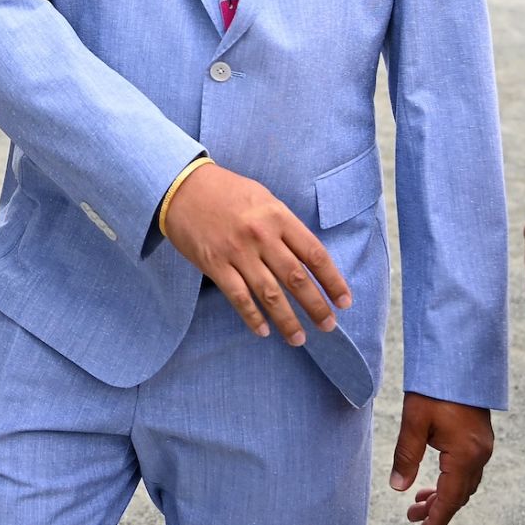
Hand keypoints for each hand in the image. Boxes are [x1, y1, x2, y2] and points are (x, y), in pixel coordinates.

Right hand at [163, 163, 350, 344]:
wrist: (181, 186)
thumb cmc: (225, 191)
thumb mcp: (262, 198)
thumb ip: (284, 225)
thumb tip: (307, 258)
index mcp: (277, 216)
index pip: (314, 254)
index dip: (333, 281)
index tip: (343, 301)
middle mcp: (260, 235)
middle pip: (296, 279)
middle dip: (316, 306)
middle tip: (328, 326)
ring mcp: (236, 251)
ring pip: (270, 294)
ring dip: (288, 320)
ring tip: (299, 338)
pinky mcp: (214, 264)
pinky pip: (239, 297)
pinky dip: (253, 318)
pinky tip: (263, 331)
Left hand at [391, 393, 492, 523]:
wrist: (457, 361)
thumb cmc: (434, 387)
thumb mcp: (414, 420)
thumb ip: (406, 455)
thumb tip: (398, 486)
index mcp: (465, 455)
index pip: (451, 497)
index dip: (436, 516)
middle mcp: (479, 455)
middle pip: (459, 494)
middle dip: (437, 508)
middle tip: (412, 515)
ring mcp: (482, 447)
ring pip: (464, 483)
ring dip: (444, 494)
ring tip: (419, 501)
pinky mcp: (479, 438)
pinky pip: (467, 469)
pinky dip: (451, 479)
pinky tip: (435, 479)